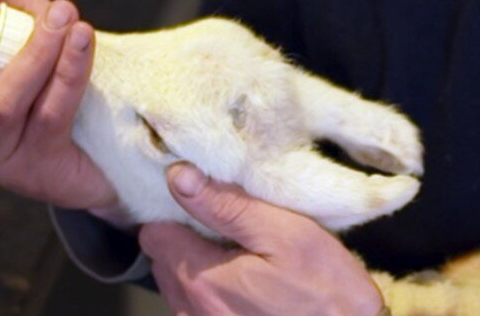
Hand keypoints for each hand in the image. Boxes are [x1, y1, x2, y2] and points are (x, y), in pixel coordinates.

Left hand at [139, 163, 383, 315]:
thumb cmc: (326, 290)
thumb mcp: (285, 234)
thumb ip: (227, 206)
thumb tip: (178, 176)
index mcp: (203, 279)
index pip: (153, 233)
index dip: (175, 210)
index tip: (204, 200)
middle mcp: (192, 310)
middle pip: (163, 260)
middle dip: (187, 237)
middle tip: (230, 225)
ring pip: (177, 285)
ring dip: (198, 266)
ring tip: (240, 254)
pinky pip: (196, 308)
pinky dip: (211, 292)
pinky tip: (246, 285)